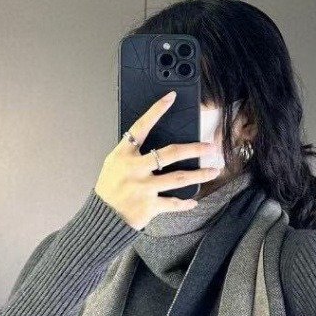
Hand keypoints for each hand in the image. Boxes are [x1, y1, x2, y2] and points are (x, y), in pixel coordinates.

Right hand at [93, 91, 224, 230]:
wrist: (101, 217)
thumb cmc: (109, 188)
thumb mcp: (113, 164)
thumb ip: (132, 152)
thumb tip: (155, 144)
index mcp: (124, 154)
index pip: (141, 127)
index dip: (156, 111)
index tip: (170, 98)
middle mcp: (135, 169)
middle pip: (170, 153)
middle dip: (194, 149)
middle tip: (210, 146)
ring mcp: (143, 188)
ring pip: (179, 178)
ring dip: (200, 174)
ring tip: (213, 170)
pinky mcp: (149, 206)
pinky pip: (172, 202)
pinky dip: (185, 203)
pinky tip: (194, 201)